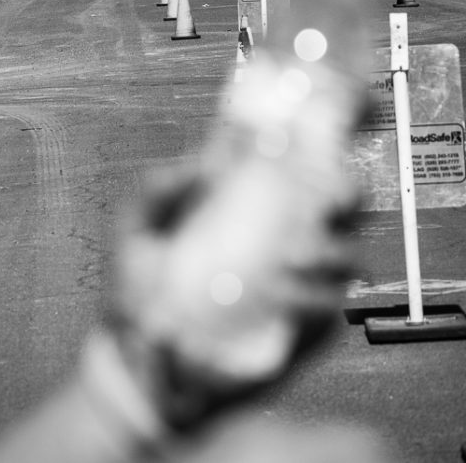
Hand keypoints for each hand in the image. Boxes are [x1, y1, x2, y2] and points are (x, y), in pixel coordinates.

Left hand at [108, 156, 355, 428]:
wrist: (134, 351)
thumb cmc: (139, 282)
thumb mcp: (138, 225)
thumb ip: (159, 188)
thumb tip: (199, 162)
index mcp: (253, 206)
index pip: (303, 168)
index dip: (325, 145)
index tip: (328, 129)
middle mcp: (285, 239)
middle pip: (343, 207)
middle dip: (346, 194)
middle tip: (326, 194)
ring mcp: (298, 284)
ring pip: (347, 257)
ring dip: (330, 251)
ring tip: (292, 254)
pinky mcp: (300, 329)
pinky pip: (327, 311)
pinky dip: (312, 299)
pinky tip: (282, 295)